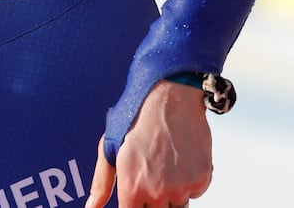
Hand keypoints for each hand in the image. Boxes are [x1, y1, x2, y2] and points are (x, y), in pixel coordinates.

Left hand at [86, 81, 211, 207]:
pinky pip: (195, 192)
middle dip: (153, 201)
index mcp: (132, 188)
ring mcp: (182, 188)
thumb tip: (91, 206)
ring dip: (172, 193)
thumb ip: (101, 183)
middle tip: (151, 173)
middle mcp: (157, 192)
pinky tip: (180, 158)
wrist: (169, 97)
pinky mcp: (202, 180)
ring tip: (163, 163)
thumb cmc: (135, 118)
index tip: (136, 197)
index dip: (134, 205)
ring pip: (178, 206)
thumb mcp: (109, 147)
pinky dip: (189, 181)